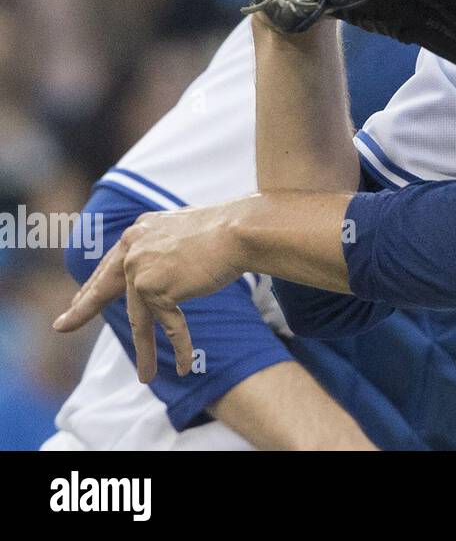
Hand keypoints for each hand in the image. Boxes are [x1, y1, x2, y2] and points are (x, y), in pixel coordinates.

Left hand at [53, 201, 248, 382]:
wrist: (240, 231)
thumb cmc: (228, 231)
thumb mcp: (186, 234)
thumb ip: (166, 249)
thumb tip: (162, 274)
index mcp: (140, 231)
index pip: (111, 264)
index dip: (94, 284)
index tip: (78, 300)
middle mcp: (133, 247)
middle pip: (109, 288)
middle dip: (83, 309)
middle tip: (63, 325)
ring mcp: (140, 268)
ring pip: (139, 318)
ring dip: (145, 350)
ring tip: (146, 376)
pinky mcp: (154, 288)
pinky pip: (168, 325)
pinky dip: (180, 347)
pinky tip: (184, 366)